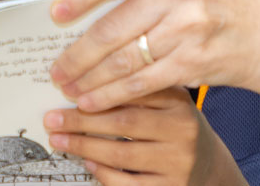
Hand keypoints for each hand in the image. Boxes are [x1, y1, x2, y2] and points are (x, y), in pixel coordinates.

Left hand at [44, 88, 248, 185]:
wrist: (208, 166)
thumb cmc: (176, 126)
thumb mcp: (168, 102)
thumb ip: (137, 90)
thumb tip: (82, 84)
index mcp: (179, 103)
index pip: (133, 92)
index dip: (96, 91)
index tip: (67, 90)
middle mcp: (183, 131)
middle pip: (124, 122)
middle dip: (81, 120)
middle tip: (52, 118)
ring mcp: (179, 163)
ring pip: (122, 153)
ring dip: (84, 146)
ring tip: (60, 140)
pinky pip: (130, 183)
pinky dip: (104, 173)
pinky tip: (87, 162)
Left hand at [49, 0, 259, 111]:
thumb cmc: (209, 2)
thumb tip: (74, 12)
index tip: (56, 13)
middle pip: (113, 26)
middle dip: (78, 53)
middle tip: (54, 68)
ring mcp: (187, 27)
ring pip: (124, 60)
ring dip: (90, 79)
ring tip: (68, 88)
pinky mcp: (192, 61)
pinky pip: (142, 82)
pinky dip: (113, 94)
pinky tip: (93, 100)